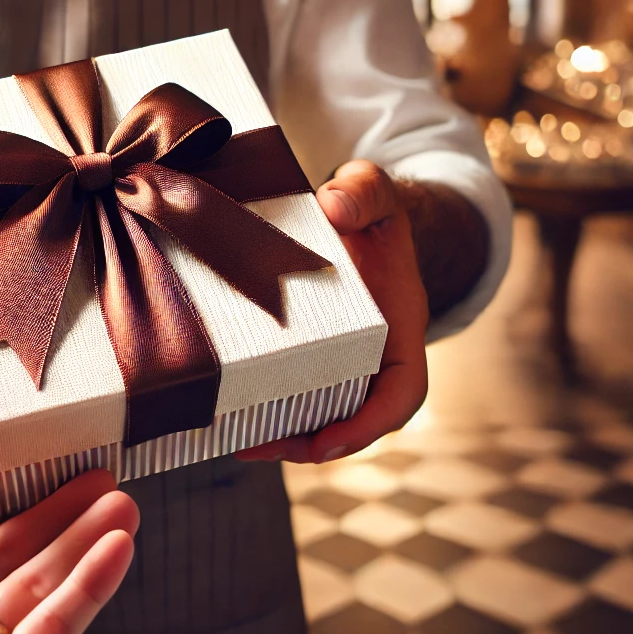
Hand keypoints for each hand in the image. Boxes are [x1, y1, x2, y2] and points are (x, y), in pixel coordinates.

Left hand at [237, 160, 430, 464]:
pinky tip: (230, 413)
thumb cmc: (368, 209)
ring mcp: (346, 361)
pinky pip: (298, 394)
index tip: (328, 441)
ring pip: (325, 416)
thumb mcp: (372, 190)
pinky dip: (270, 410)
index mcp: (400, 326)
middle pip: (356, 419)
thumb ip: (363, 189)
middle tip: (258, 443)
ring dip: (285, 437)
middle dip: (312, 443)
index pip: (402, 391)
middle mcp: (376, 354)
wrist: (355, 216)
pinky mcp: (313, 357)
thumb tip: (334, 205)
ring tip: (238, 439)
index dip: (369, 424)